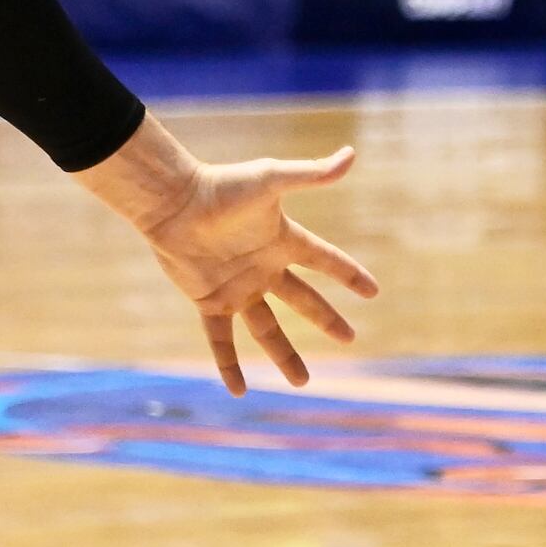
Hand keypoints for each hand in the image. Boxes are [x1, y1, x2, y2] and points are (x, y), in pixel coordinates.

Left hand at [128, 147, 378, 393]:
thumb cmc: (223, 187)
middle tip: (350, 339)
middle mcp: (265, 268)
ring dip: (285, 356)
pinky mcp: (210, 302)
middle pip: (303, 301)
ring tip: (303, 382)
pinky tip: (238, 391)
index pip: (325, 260)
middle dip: (327, 320)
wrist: (173, 202)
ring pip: (268, 330)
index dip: (349, 275)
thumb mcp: (272, 179)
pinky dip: (228, 365)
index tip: (372, 292)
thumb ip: (311, 174)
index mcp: (284, 240)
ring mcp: (238, 288)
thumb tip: (351, 155)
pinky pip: (222, 340)